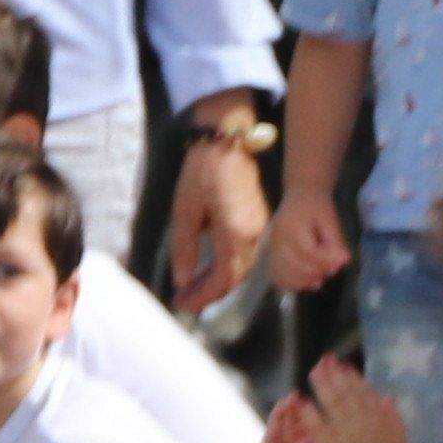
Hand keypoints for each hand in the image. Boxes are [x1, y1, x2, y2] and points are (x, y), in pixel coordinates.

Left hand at [165, 121, 270, 308]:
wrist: (229, 138)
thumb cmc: (203, 169)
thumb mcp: (185, 210)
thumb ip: (184, 248)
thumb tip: (183, 279)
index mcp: (235, 233)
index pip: (223, 279)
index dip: (203, 297)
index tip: (183, 304)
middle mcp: (254, 234)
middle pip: (236, 277)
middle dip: (210, 293)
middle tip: (185, 300)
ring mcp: (260, 227)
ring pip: (242, 267)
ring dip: (219, 281)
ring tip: (193, 288)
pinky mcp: (259, 219)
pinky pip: (246, 253)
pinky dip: (228, 266)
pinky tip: (210, 268)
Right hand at [268, 183, 352, 294]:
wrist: (301, 195)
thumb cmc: (317, 207)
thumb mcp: (331, 220)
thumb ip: (335, 242)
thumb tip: (342, 263)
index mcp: (292, 226)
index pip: (309, 251)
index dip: (327, 260)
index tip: (343, 261)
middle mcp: (278, 238)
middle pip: (295, 265)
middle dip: (318, 271)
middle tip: (333, 269)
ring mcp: (271, 247)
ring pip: (284, 274)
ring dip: (304, 280)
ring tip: (320, 278)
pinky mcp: (271, 254)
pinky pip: (277, 275)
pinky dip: (291, 283)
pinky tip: (306, 282)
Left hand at [295, 352, 406, 442]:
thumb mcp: (399, 439)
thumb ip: (393, 417)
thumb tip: (386, 396)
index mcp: (379, 419)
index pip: (365, 392)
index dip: (353, 377)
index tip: (344, 366)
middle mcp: (363, 423)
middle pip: (346, 393)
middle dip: (335, 375)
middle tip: (325, 361)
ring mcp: (346, 435)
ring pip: (332, 404)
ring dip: (323, 386)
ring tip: (314, 373)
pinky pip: (318, 426)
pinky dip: (311, 413)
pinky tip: (304, 402)